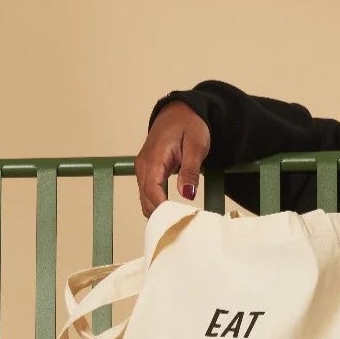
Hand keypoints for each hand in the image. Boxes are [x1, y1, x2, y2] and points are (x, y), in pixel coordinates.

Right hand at [134, 100, 210, 216]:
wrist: (181, 111)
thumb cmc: (190, 125)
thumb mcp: (196, 147)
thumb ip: (190, 171)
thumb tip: (187, 194)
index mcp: (153, 159)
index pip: (153, 192)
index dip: (164, 210)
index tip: (179, 222)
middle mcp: (143, 165)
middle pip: (146, 200)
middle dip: (162, 216)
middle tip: (182, 227)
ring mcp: (143, 168)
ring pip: (146, 199)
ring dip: (159, 212)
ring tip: (179, 222)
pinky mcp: (147, 171)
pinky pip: (148, 193)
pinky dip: (158, 204)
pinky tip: (172, 212)